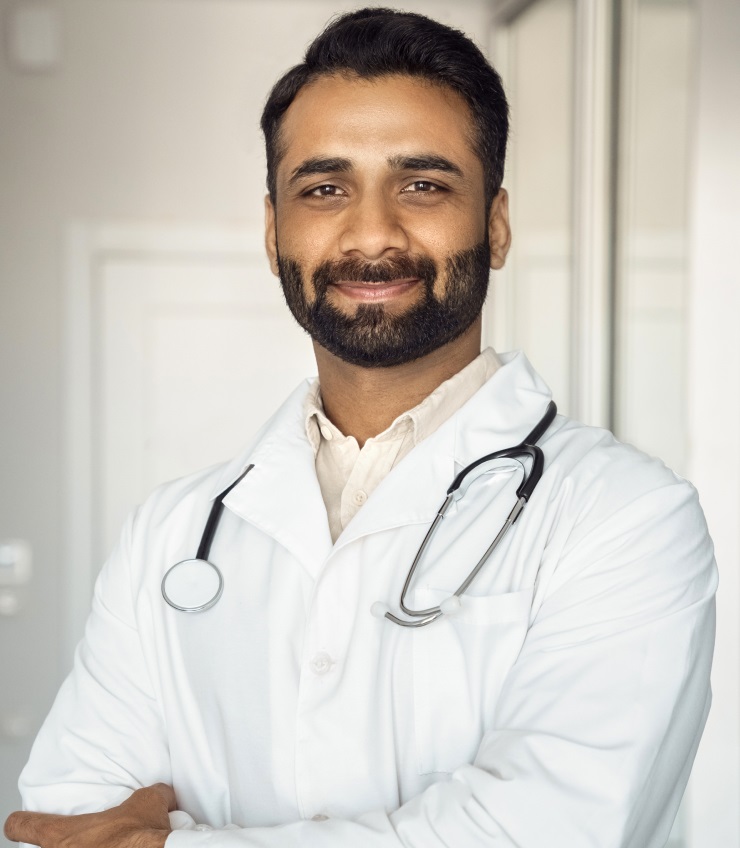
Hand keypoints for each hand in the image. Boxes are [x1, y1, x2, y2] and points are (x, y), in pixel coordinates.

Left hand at [3, 783, 174, 847]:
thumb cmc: (140, 836)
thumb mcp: (149, 801)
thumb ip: (150, 794)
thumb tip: (163, 795)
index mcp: (64, 836)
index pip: (22, 826)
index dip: (21, 823)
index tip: (21, 821)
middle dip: (60, 845)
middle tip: (80, 839)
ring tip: (106, 846)